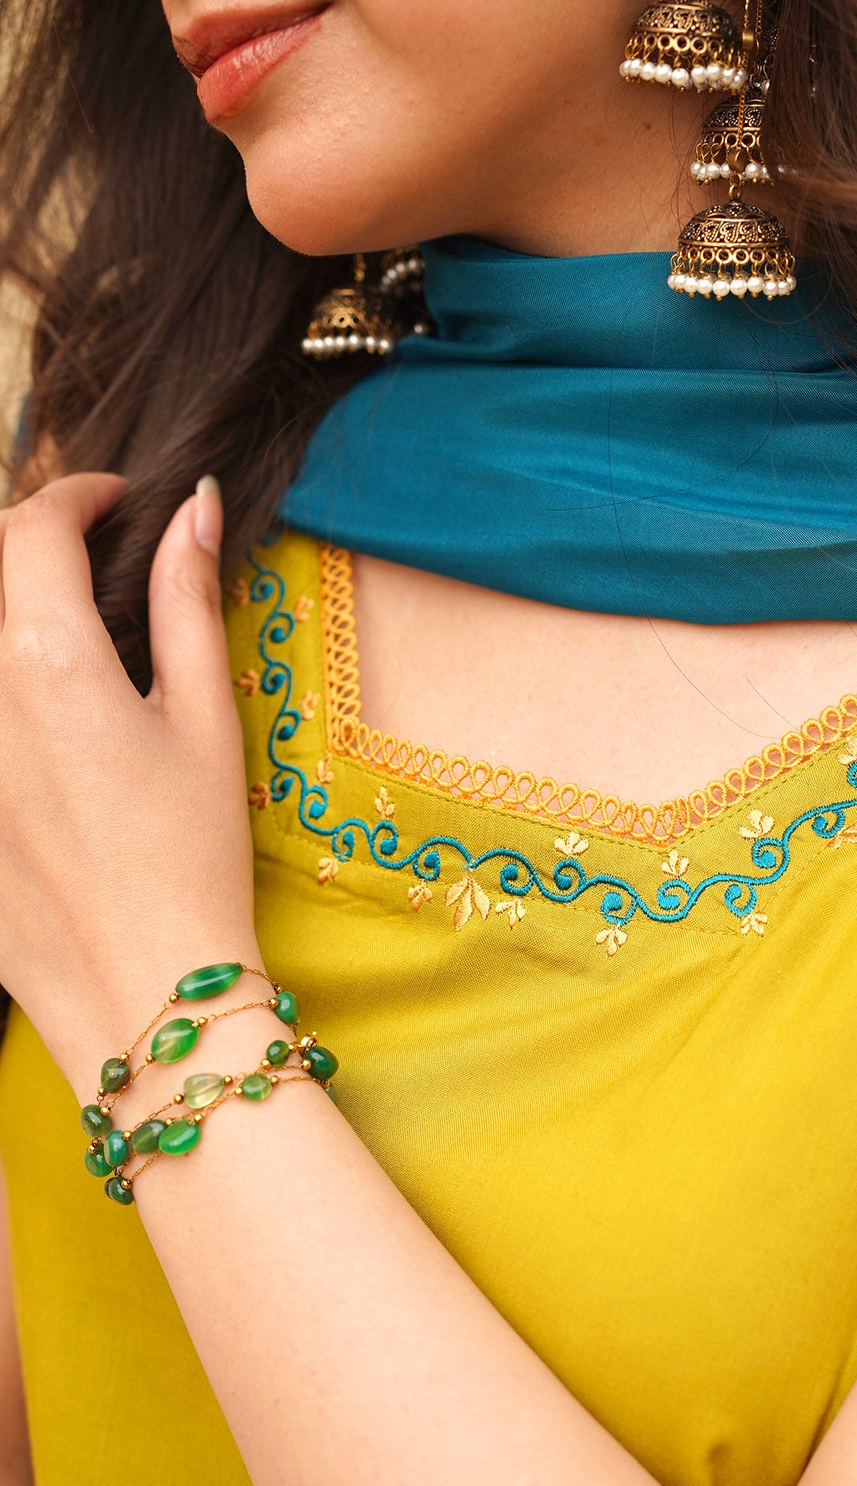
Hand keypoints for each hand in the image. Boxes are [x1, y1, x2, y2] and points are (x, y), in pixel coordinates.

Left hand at [0, 474, 262, 1096]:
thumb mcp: (206, 726)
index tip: (114, 503)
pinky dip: (2, 692)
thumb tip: (195, 509)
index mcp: (50, 661)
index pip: (36, 528)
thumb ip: (190, 606)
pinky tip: (38, 723)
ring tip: (53, 633)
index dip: (78, 497)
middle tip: (82, 554)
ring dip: (8, 616)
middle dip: (28, 542)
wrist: (143, 988)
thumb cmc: (190, 861)